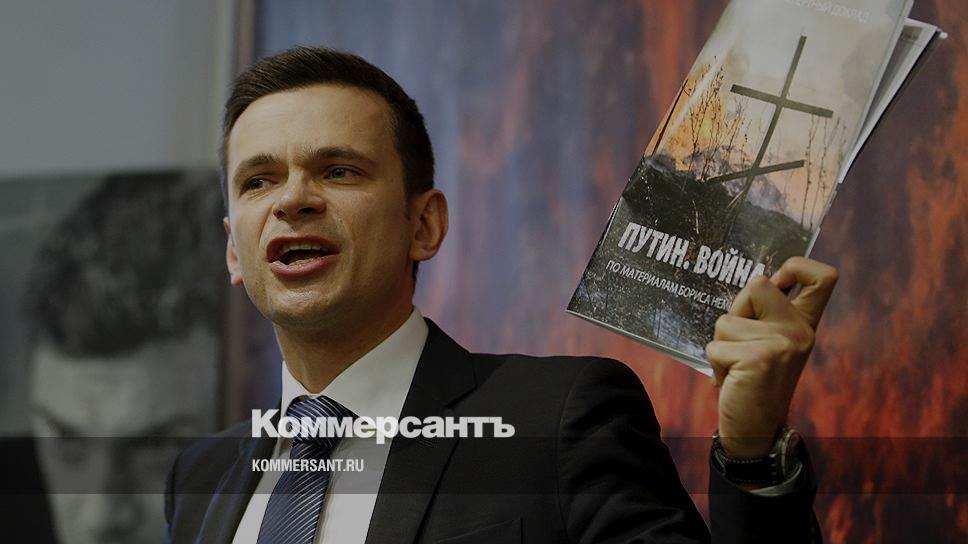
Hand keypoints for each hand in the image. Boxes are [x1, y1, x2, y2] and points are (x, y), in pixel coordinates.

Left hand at [706, 256, 837, 457]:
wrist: (754, 429)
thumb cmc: (752, 380)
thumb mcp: (767, 342)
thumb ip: (764, 314)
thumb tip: (754, 280)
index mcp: (803, 323)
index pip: (824, 276)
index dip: (798, 266)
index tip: (779, 281)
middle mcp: (800, 331)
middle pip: (758, 283)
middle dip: (736, 310)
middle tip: (742, 343)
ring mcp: (782, 343)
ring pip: (726, 321)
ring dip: (721, 345)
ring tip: (737, 367)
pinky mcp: (759, 358)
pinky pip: (715, 347)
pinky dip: (715, 364)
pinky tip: (732, 381)